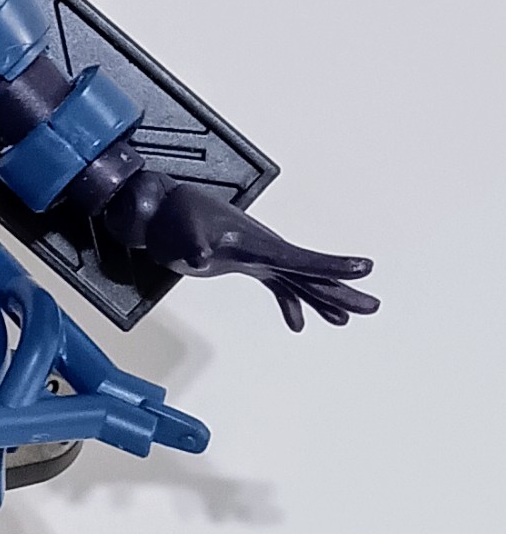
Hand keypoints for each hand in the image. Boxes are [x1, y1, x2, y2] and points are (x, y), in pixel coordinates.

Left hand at [103, 175, 377, 330]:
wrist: (161, 210)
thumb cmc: (174, 218)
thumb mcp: (182, 233)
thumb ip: (193, 244)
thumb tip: (198, 256)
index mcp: (257, 243)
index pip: (301, 258)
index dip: (333, 265)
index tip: (365, 267)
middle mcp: (264, 249)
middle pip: (309, 273)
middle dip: (341, 290)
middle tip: (372, 307)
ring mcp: (257, 255)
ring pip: (299, 280)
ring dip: (323, 299)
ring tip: (346, 319)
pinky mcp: (245, 262)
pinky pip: (278, 285)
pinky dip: (290, 303)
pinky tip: (298, 323)